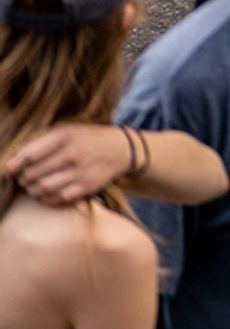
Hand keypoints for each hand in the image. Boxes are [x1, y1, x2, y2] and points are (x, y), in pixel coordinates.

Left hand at [6, 125, 131, 205]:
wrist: (121, 149)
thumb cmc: (87, 138)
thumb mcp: (67, 129)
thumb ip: (41, 139)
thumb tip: (16, 156)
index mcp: (65, 136)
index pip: (29, 154)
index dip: (13, 165)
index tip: (9, 170)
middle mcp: (73, 154)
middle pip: (32, 174)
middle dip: (23, 179)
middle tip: (24, 178)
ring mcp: (80, 172)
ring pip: (42, 189)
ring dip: (32, 190)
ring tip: (33, 186)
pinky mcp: (86, 187)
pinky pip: (57, 199)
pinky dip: (46, 199)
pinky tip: (47, 193)